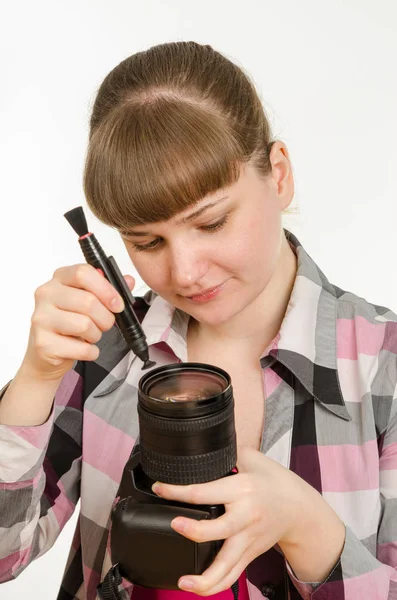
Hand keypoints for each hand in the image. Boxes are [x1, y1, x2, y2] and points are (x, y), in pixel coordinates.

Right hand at [22, 263, 134, 380]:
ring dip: (96, 334)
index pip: (83, 273)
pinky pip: (81, 349)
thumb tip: (129, 281)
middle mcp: (46, 295)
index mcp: (59, 278)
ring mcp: (41, 319)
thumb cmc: (69, 322)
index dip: (106, 289)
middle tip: (105, 324)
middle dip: (106, 317)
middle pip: (88, 301)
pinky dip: (90, 352)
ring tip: (90, 335)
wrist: (46, 352)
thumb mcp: (89, 300)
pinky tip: (83, 348)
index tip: (118, 304)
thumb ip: (109, 289)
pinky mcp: (43, 343)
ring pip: (85, 325)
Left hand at [151, 446, 323, 594]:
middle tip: (174, 524)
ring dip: (204, 577)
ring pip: (227, 564)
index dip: (179, 491)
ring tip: (183, 581)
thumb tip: (201, 443)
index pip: (206, 491)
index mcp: (242, 489)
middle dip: (194, 530)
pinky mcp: (249, 553)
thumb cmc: (274, 481)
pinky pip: (232, 575)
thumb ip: (227, 451)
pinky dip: (215, 586)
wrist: (300, 508)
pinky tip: (196, 588)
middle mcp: (246, 516)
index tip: (160, 488)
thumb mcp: (252, 458)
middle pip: (219, 529)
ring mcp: (248, 539)